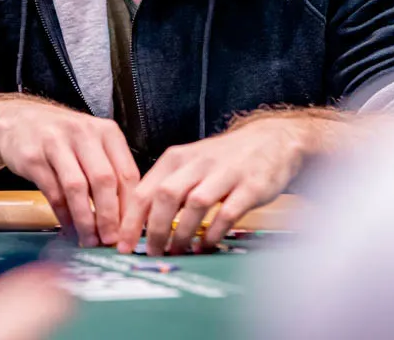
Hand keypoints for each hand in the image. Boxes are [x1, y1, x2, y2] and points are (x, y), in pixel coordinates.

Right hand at [0, 97, 139, 247]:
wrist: (17, 120)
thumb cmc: (62, 137)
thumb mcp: (92, 144)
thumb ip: (111, 173)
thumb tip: (126, 218)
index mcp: (106, 132)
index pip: (127, 173)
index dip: (131, 207)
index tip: (130, 232)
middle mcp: (84, 134)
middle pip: (104, 180)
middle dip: (109, 216)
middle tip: (110, 240)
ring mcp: (56, 143)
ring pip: (77, 187)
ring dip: (85, 219)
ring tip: (89, 239)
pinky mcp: (33, 157)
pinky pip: (52, 191)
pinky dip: (63, 215)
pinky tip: (69, 228)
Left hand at [117, 114, 330, 255]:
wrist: (271, 140)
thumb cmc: (224, 159)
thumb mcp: (190, 164)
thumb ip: (166, 187)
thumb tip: (138, 224)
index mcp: (177, 158)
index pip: (145, 189)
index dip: (130, 220)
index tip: (122, 244)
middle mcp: (198, 163)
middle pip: (166, 195)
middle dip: (154, 229)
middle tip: (152, 253)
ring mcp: (225, 173)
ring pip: (194, 204)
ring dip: (183, 233)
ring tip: (178, 252)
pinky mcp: (250, 186)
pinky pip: (227, 213)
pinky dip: (214, 232)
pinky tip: (207, 245)